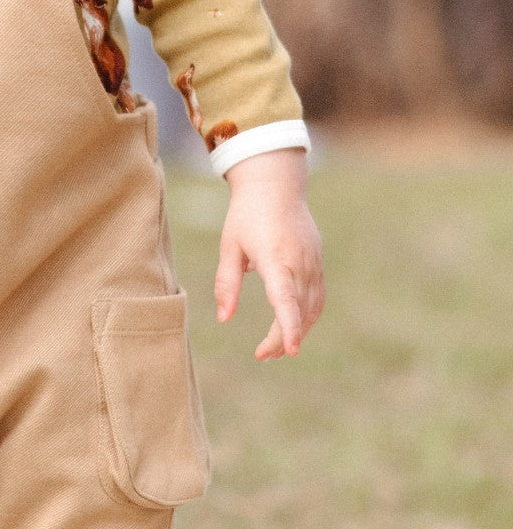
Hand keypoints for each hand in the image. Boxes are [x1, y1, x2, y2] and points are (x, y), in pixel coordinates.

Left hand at [215, 148, 324, 359]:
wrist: (275, 185)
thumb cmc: (246, 215)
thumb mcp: (230, 246)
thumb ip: (226, 282)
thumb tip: (224, 319)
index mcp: (275, 257)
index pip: (285, 298)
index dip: (289, 326)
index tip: (290, 351)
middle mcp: (299, 263)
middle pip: (299, 311)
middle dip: (284, 338)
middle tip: (263, 356)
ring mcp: (312, 263)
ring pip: (312, 308)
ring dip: (298, 330)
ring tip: (275, 348)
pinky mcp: (317, 262)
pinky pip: (317, 297)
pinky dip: (307, 315)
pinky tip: (293, 325)